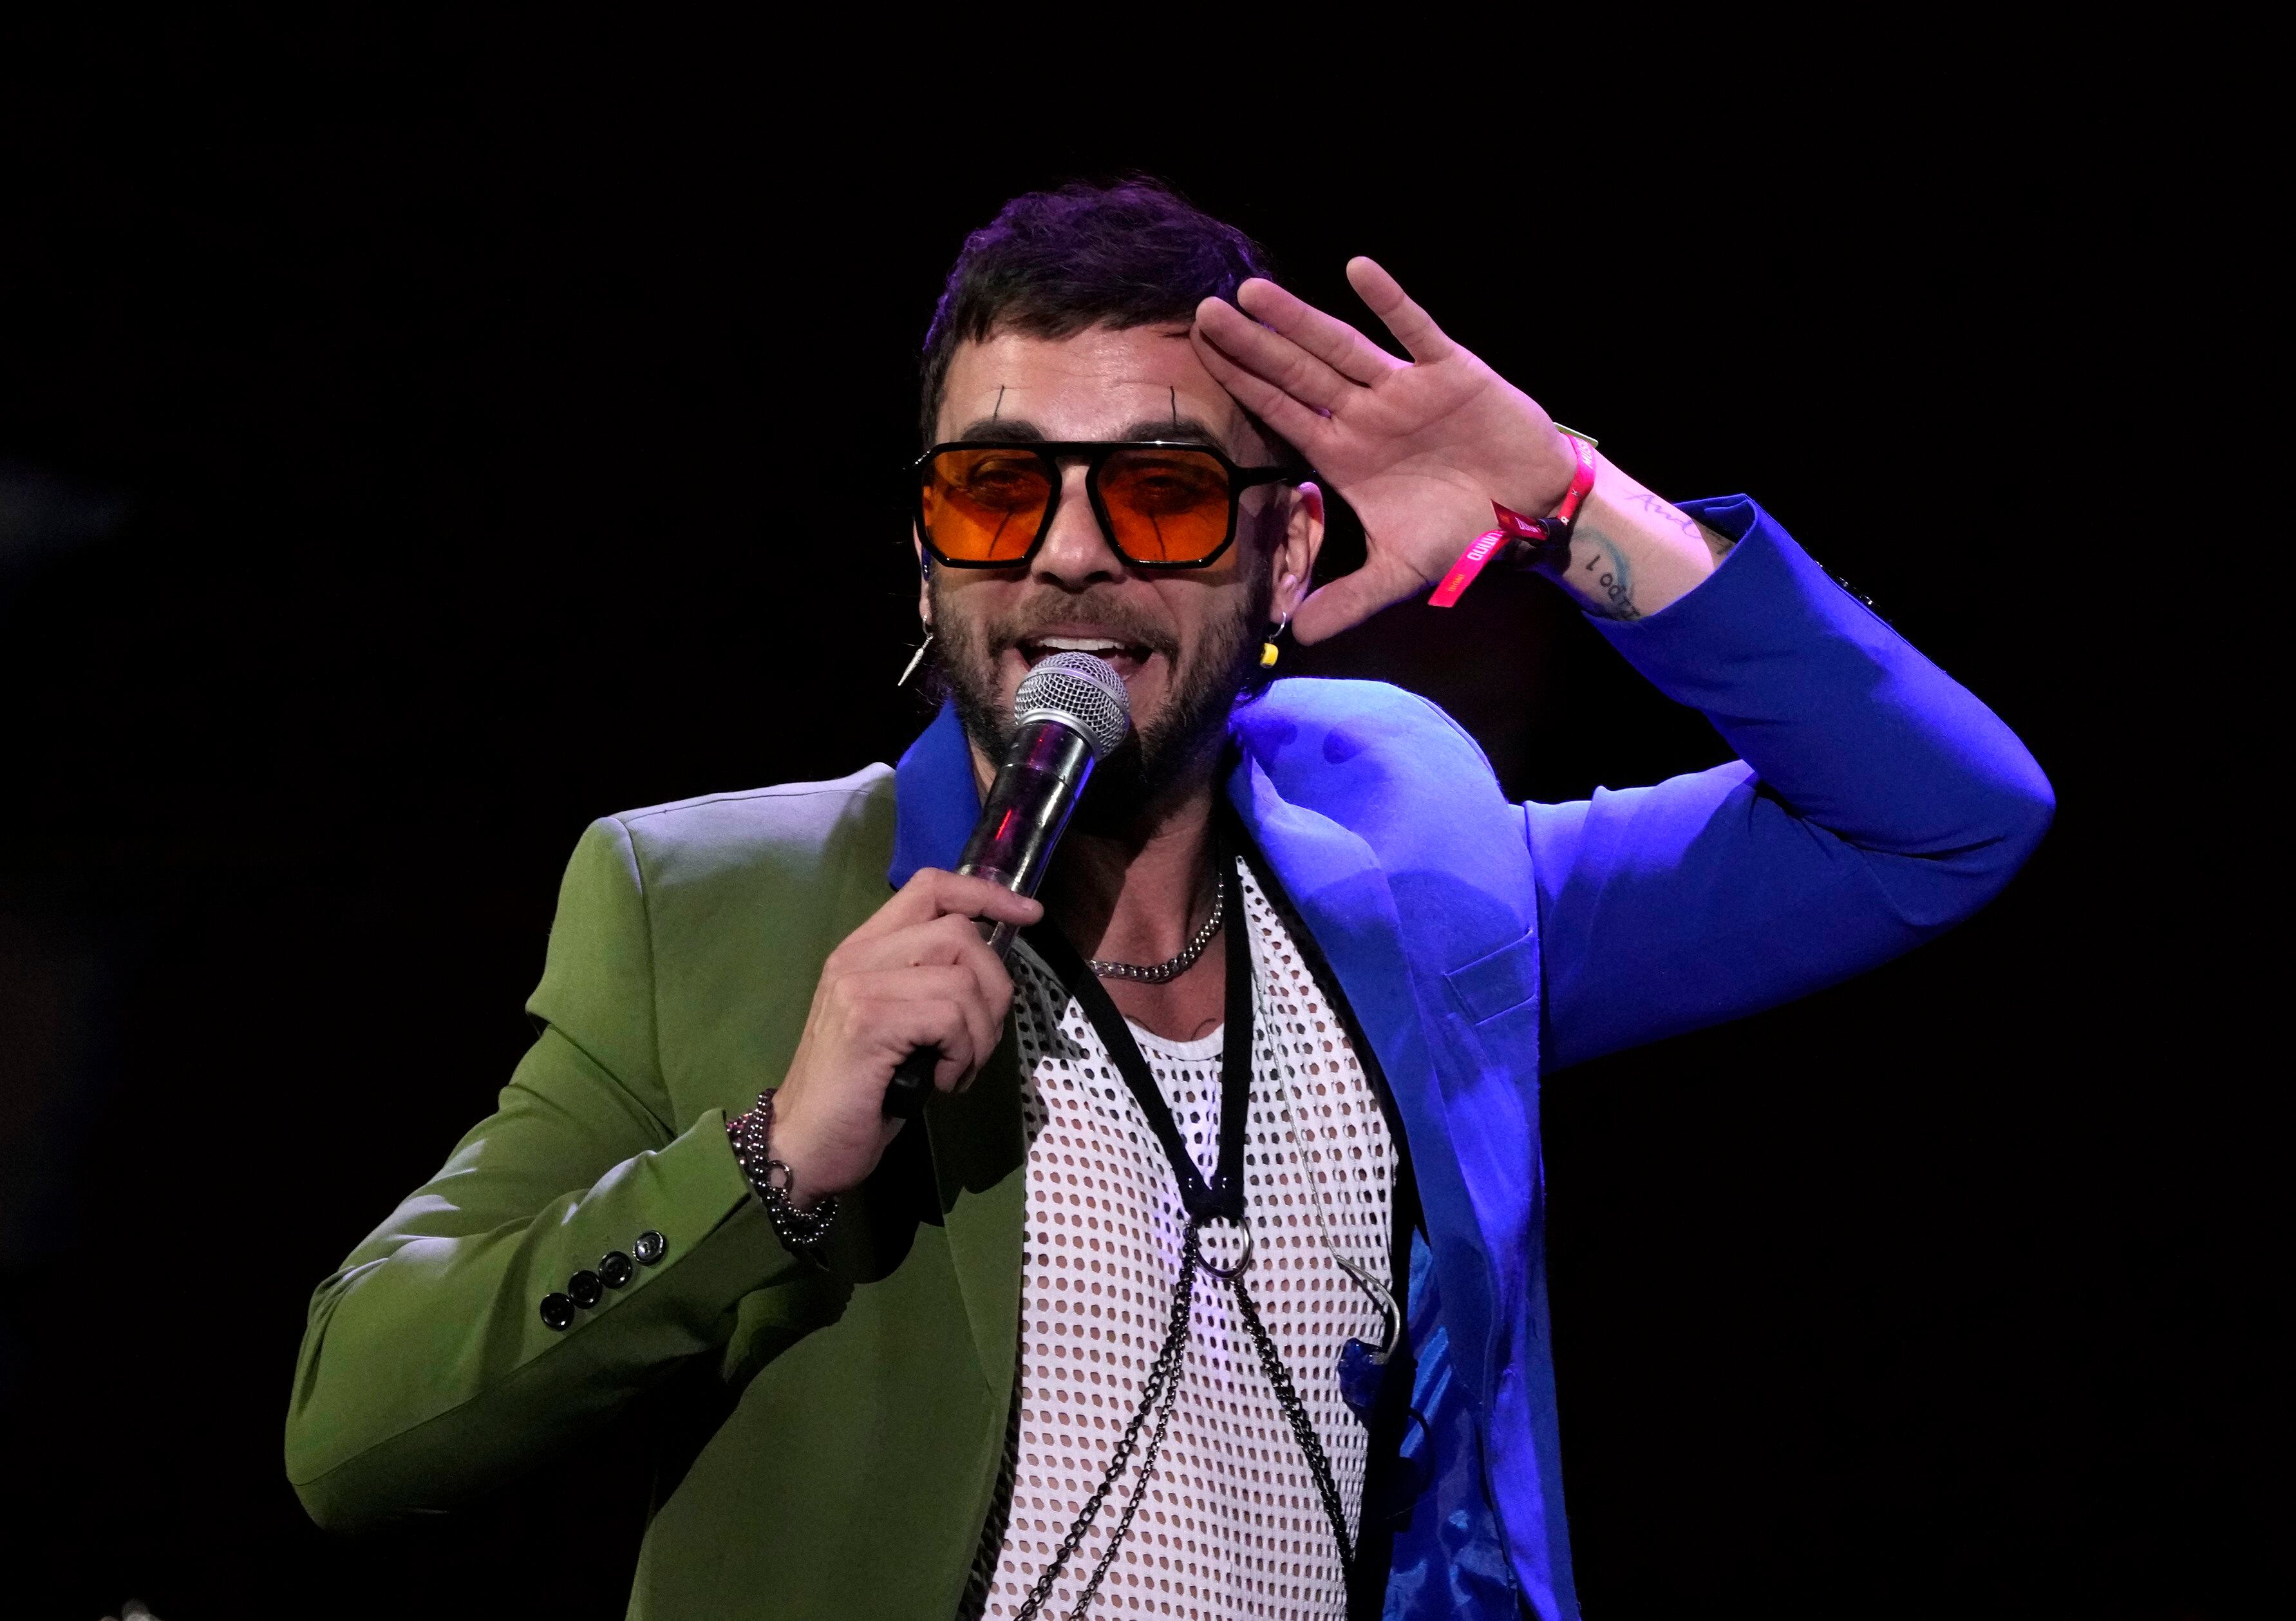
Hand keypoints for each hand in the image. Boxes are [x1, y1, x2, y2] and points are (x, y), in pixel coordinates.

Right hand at [767, 870, 1040, 1201]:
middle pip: (959, 933)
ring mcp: (859, 986)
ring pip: (962, 979)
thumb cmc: (859, 1091)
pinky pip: (950, 1018)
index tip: (1029, 915)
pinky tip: (944, 1082)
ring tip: (958, 1068)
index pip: (930, 887)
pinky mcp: (868, 1022)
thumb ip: (930, 983)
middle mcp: (858, 956)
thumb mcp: (899, 1023)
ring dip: (981, 1033)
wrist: (804, 1144)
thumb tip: (993, 968)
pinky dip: (963, 1055)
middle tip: (980, 1041)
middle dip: (994, 988)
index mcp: (865, 948)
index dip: (986, 893)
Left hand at [1191, 259, 1576, 642]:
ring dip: (1300, 321)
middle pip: (1296, 373)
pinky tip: (1358, 270)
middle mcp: (1365, 414)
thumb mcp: (1398, 574)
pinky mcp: (1451, 371)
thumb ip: (1348, 600)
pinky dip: (1390, 302)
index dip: (1241, 385)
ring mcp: (1403, 389)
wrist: (1529, 513)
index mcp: (1344, 454)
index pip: (1280, 413)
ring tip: (1253, 293)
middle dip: (1252, 346)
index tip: (1199, 357)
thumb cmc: (1461, 533)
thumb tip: (1298, 637)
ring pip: (1341, 347)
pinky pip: (1416, 330)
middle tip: (1203, 313)